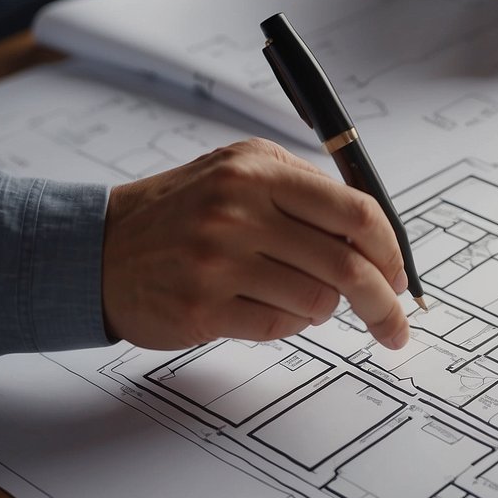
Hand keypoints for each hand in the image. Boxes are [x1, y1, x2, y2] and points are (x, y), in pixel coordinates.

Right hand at [101, 139, 411, 350]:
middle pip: (347, 264)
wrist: (96, 249)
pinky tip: (266, 307)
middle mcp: (238, 211)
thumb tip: (377, 234)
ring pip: (317, 301)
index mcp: (257, 171)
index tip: (400, 275)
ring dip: (321, 308)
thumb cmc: (181, 211)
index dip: (390, 249)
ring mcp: (218, 261)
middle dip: (383, 302)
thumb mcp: (240, 171)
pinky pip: (280, 327)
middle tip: (394, 324)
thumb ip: (305, 192)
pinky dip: (289, 323)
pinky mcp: (201, 308)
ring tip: (294, 295)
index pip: (355, 211)